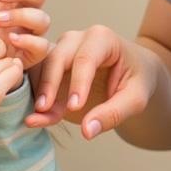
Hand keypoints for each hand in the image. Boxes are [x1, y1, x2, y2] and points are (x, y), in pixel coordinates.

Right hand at [25, 25, 157, 139]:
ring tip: (38, 116)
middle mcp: (77, 39)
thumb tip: (88, 131)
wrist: (132, 74)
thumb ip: (113, 114)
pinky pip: (37, 76)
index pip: (86, 58)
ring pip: (41, 65)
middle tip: (45, 110)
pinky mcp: (50, 64)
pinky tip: (35, 117)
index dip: (78, 83)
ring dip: (39, 91)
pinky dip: (34, 95)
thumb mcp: (135, 99)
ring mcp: (61, 49)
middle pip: (57, 57)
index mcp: (102, 38)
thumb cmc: (136, 81)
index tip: (74, 107)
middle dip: (49, 83)